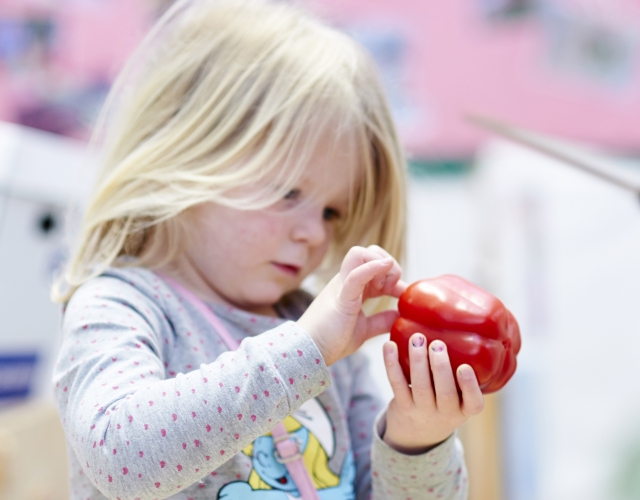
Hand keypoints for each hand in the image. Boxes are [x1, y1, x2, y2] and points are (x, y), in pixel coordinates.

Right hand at [297, 245, 405, 365]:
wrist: (311, 352)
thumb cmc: (332, 340)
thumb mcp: (364, 329)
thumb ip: (380, 321)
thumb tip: (400, 316)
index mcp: (352, 287)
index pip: (374, 264)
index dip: (393, 274)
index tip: (402, 294)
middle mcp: (346, 281)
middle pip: (369, 252)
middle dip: (388, 265)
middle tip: (392, 289)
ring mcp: (342, 286)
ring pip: (361, 253)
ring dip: (381, 265)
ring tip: (386, 288)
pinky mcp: (341, 296)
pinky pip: (357, 274)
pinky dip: (373, 267)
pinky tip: (386, 267)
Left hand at [382, 334, 483, 453]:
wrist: (418, 434)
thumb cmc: (444, 403)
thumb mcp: (460, 397)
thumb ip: (463, 374)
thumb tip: (467, 328)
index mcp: (465, 409)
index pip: (474, 403)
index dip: (470, 386)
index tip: (464, 367)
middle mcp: (445, 413)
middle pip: (444, 392)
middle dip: (440, 367)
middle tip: (438, 344)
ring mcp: (422, 411)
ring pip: (420, 386)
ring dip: (418, 361)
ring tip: (417, 338)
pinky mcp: (402, 406)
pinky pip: (397, 384)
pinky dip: (392, 363)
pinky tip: (389, 345)